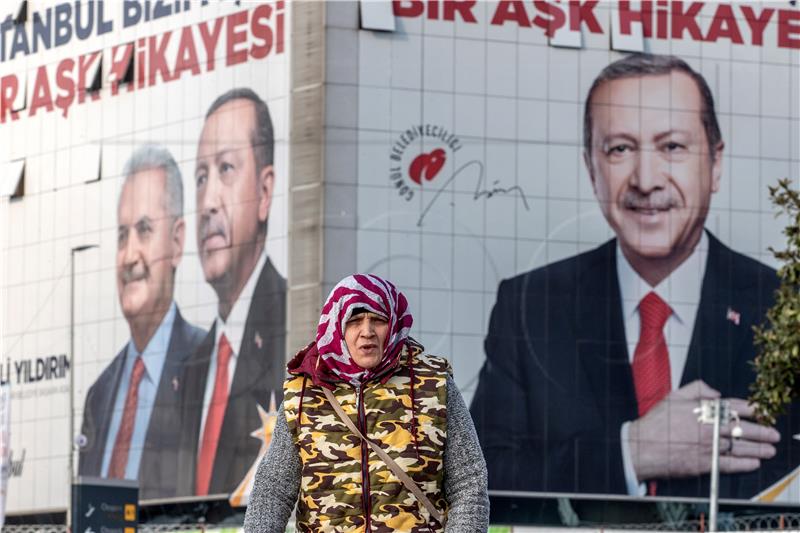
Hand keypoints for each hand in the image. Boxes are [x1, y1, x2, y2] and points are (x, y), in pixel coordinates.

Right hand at [628, 380, 779, 481]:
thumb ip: (696, 388)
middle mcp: (708, 428)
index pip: (734, 407)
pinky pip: (730, 464)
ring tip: (769, 450)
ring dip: (758, 449)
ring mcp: (708, 447)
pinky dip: (744, 464)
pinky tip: (753, 463)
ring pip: (740, 447)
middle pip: (742, 429)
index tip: (762, 412)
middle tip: (773, 434)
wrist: (641, 446)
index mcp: (703, 410)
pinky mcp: (704, 464)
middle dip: (762, 431)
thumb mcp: (673, 396)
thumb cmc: (655, 423)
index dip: (751, 409)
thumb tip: (715, 392)